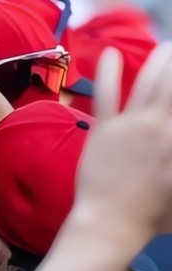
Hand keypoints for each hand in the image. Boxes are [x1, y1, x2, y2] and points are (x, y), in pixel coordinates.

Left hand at [71, 44, 171, 244]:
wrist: (111, 223)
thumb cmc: (153, 214)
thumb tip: (169, 138)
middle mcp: (160, 125)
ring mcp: (131, 125)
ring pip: (150, 81)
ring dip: (161, 60)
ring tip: (168, 47)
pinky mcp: (104, 129)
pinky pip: (106, 95)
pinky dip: (108, 72)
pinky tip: (110, 54)